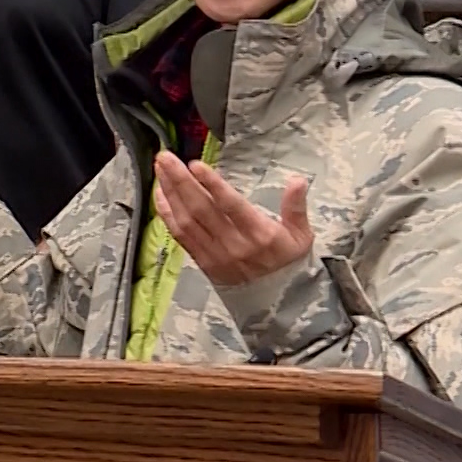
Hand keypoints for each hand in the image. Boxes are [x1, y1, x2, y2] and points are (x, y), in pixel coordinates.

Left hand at [152, 151, 312, 286]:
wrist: (276, 304)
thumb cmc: (288, 262)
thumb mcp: (301, 236)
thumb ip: (296, 207)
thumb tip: (298, 180)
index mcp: (259, 235)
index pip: (231, 206)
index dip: (213, 185)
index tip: (196, 165)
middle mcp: (233, 244)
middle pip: (201, 209)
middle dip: (181, 181)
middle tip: (166, 157)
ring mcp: (214, 254)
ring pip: (186, 220)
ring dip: (170, 192)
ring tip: (161, 168)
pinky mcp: (201, 261)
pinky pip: (180, 236)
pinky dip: (167, 213)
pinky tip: (160, 193)